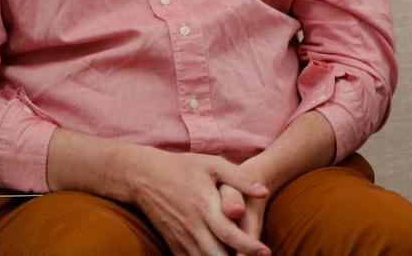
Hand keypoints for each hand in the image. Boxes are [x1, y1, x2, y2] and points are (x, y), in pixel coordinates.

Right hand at [125, 147, 270, 255]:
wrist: (145, 177)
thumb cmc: (184, 167)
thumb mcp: (214, 164)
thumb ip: (240, 178)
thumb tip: (264, 192)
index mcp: (205, 207)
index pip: (230, 234)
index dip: (249, 246)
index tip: (266, 252)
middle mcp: (192, 227)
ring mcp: (180, 238)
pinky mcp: (172, 244)